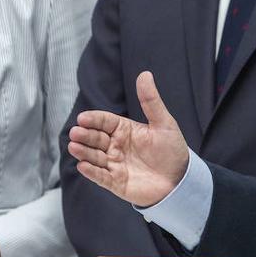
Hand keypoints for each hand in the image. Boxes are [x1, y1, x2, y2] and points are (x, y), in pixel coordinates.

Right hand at [68, 71, 190, 206]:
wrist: (181, 179)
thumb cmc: (172, 150)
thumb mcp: (163, 123)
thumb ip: (151, 101)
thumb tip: (145, 74)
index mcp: (125, 130)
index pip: (105, 122)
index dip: (94, 119)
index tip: (83, 118)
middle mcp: (116, 146)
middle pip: (96, 138)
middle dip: (85, 135)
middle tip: (75, 132)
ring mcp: (115, 164)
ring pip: (94, 157)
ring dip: (83, 152)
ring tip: (74, 147)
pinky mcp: (116, 182)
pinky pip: (101, 177)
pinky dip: (92, 172)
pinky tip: (83, 165)